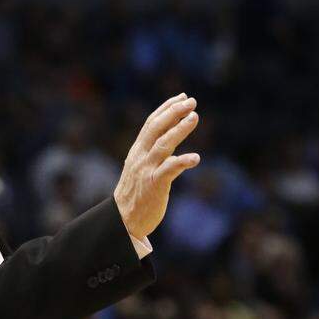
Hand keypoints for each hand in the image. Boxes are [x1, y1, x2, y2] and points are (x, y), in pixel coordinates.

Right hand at [113, 93, 201, 239]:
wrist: (122, 220)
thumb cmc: (135, 195)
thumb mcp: (140, 169)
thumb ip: (153, 155)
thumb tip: (171, 145)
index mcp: (137, 151)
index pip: (151, 123)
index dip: (167, 108)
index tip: (182, 97)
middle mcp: (141, 156)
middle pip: (157, 128)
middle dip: (174, 112)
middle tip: (191, 101)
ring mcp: (147, 170)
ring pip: (164, 144)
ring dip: (180, 129)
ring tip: (194, 117)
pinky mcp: (155, 185)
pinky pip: (170, 170)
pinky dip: (182, 161)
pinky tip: (195, 158)